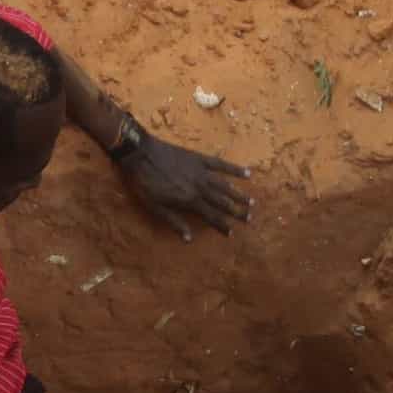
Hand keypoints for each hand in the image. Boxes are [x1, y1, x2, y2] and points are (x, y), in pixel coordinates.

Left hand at [115, 134, 251, 239]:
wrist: (140, 154)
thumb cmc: (145, 183)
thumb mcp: (155, 207)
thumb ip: (174, 222)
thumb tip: (189, 239)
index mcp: (189, 201)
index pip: (211, 216)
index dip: (222, 225)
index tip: (232, 233)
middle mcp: (200, 188)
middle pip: (223, 202)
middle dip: (237, 212)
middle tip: (250, 219)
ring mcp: (201, 172)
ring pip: (225, 186)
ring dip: (239, 194)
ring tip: (251, 202)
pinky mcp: (199, 159)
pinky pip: (221, 164)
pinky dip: (234, 169)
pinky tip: (247, 173)